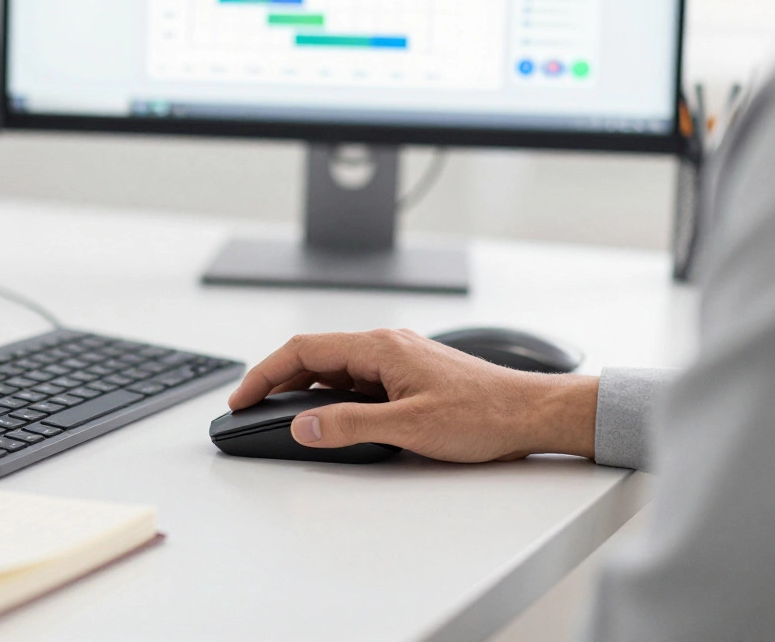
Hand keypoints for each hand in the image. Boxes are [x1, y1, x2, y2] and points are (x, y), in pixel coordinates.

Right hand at [228, 329, 598, 462]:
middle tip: (249, 409)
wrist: (532, 414)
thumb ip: (350, 425)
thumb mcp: (410, 427)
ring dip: (303, 389)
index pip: (303, 350)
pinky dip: (330, 396)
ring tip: (279, 416)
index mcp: (380, 347)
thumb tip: (303, 426)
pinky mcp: (409, 376)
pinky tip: (328, 417)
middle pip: (313, 356)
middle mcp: (385, 346)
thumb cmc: (484, 415)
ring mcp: (397, 360)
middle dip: (276, 381)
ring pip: (335, 369)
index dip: (264, 373)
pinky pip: (356, 380)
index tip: (241, 397)